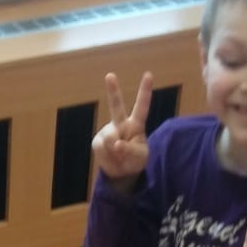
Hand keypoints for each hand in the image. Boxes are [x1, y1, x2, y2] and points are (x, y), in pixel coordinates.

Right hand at [91, 72, 153, 187]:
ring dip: (116, 151)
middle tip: (110, 75)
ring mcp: (108, 131)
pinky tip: (111, 156)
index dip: (145, 91)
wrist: (120, 172)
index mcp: (136, 124)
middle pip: (116, 106)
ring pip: (111, 138)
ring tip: (119, 156)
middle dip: (112, 90)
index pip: (142, 106)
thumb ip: (130, 150)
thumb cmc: (134, 160)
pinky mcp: (98, 141)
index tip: (148, 74)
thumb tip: (116, 144)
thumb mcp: (139, 158)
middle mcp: (121, 123)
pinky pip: (102, 148)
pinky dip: (107, 156)